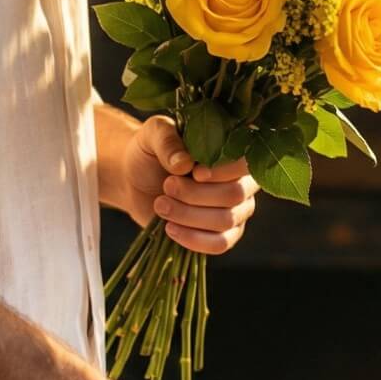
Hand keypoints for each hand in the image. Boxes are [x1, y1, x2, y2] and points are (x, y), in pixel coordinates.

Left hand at [122, 114, 256, 254]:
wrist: (134, 178)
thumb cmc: (151, 151)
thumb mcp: (153, 135)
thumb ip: (168, 142)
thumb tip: (184, 163)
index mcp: (233, 150)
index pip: (245, 163)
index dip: (223, 171)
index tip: (195, 173)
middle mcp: (242, 180)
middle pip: (235, 194)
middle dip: (196, 194)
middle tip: (167, 185)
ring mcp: (236, 210)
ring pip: (226, 220)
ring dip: (188, 215)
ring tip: (161, 204)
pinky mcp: (222, 234)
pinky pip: (221, 244)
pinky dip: (194, 239)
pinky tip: (170, 228)